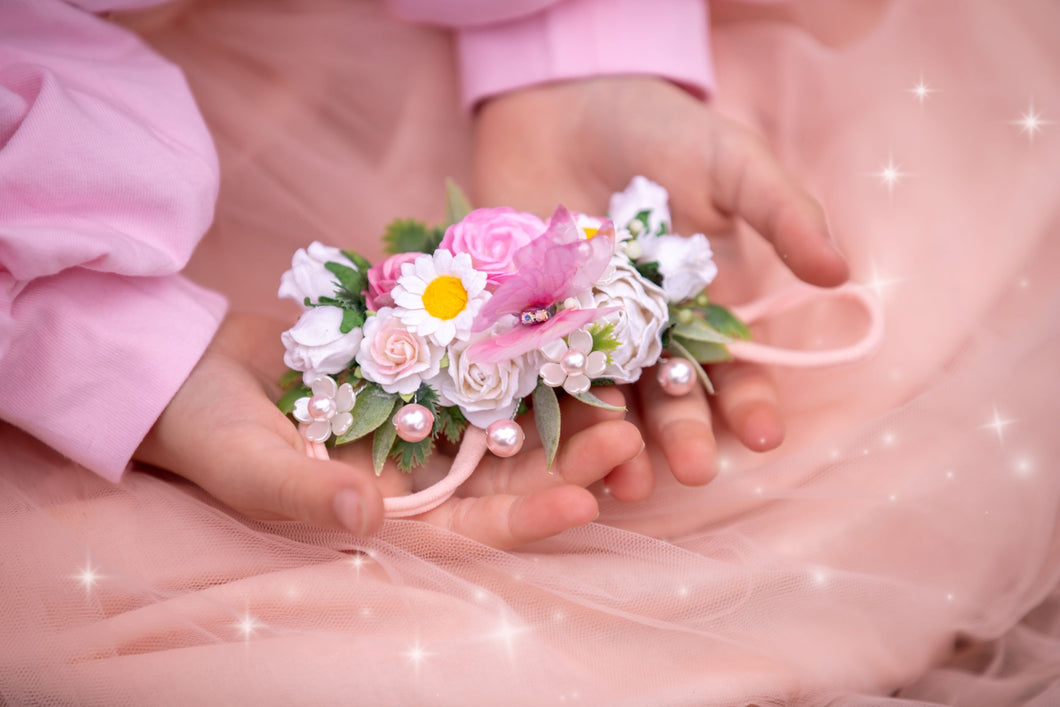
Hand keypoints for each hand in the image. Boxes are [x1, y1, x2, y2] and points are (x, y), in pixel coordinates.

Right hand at [135, 313, 643, 547]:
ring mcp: (423, 416)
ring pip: (506, 417)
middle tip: (626, 435)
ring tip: (617, 382)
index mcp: (387, 514)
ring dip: (560, 403)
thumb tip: (367, 517)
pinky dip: (518, 349)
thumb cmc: (207, 431)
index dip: (526, 522)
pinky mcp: (421, 365)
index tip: (583, 505)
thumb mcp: (246, 466)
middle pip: (507, 475)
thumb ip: (302, 496)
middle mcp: (418, 470)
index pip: (470, 531)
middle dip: (567, 460)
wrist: (189, 368)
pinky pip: (478, 361)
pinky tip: (561, 328)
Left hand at [472, 76, 848, 497]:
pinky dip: (538, 411)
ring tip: (622, 484)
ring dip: (612, 445)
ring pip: (600, 400)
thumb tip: (841, 271)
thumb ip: (782, 213)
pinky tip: (545, 447)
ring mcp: (580, 333)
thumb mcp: (732, 161)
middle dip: (681, 435)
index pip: (729, 369)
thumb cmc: (658, 131)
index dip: (748, 403)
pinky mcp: (523, 323)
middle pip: (664, 397)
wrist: (563, 99)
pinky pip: (531, 372)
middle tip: (690, 472)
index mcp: (698, 309)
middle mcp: (641, 334)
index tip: (764, 436)